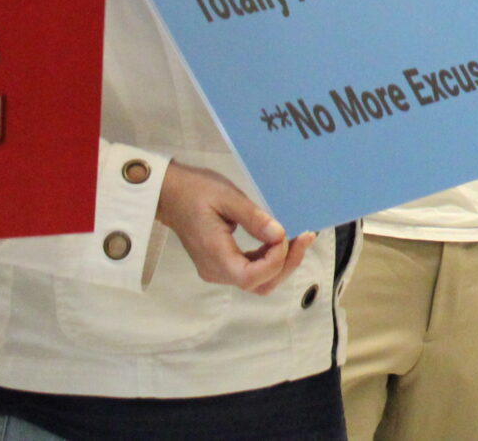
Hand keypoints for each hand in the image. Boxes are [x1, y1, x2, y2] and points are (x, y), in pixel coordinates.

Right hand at [155, 160, 315, 293]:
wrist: (171, 195)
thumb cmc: (197, 192)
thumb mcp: (228, 198)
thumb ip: (254, 219)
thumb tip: (279, 234)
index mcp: (214, 256)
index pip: (250, 277)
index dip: (274, 261)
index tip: (285, 236)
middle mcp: (216, 271)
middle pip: (259, 284)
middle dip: (287, 265)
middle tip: (306, 237)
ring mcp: (218, 270)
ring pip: (258, 282)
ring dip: (282, 264)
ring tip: (301, 239)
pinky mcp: (222, 264)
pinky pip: (251, 271)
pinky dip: (270, 259)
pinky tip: (283, 241)